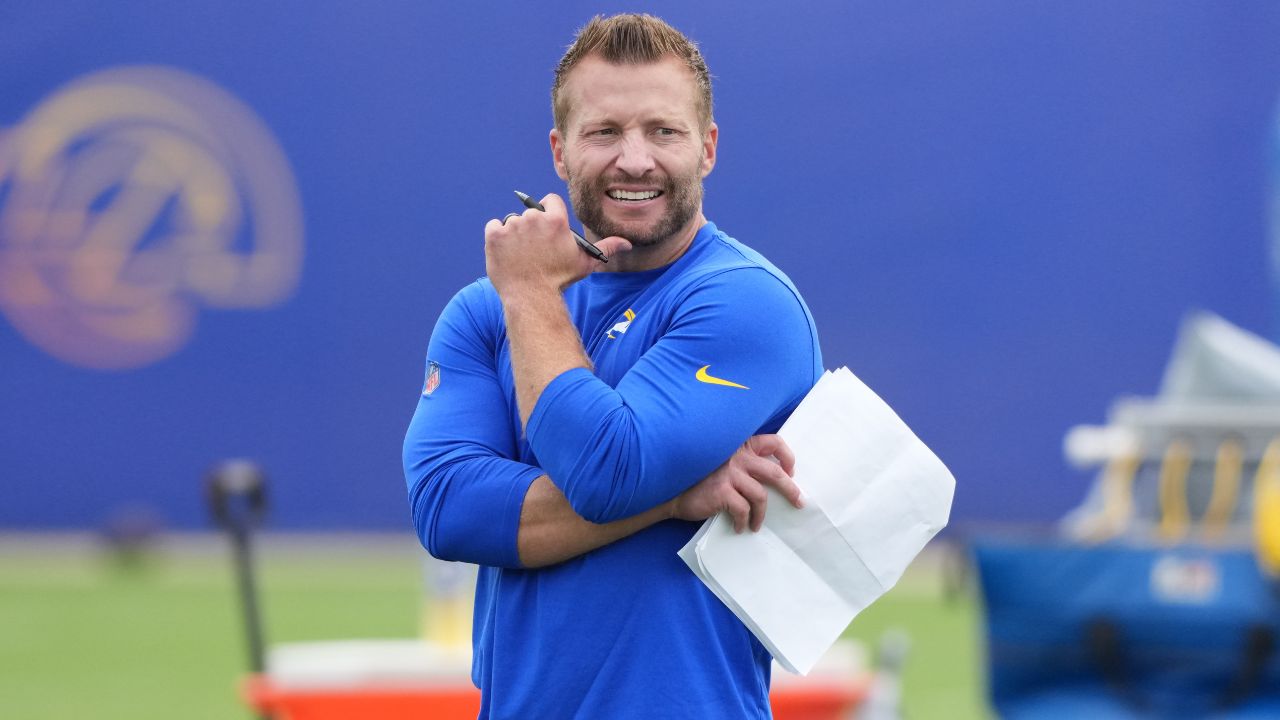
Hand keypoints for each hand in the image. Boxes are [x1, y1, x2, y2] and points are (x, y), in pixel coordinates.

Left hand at [484, 193, 630, 296]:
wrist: (531, 297)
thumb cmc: (560, 280)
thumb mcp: (586, 263)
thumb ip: (605, 248)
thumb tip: (627, 244)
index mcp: (555, 219)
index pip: (550, 201)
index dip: (549, 214)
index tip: (547, 228)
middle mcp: (533, 218)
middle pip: (530, 213)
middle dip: (531, 227)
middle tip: (534, 249)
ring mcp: (512, 226)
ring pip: (511, 222)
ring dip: (514, 234)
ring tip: (520, 255)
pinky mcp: (494, 235)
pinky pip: (493, 227)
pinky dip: (497, 238)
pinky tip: (505, 253)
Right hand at [670, 435, 802, 532]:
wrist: (670, 490)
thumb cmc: (697, 478)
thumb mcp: (721, 462)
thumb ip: (741, 463)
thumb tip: (772, 480)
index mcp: (739, 445)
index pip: (773, 441)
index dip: (787, 456)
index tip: (791, 471)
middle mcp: (737, 456)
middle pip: (775, 473)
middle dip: (791, 490)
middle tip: (798, 502)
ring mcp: (729, 474)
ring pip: (761, 496)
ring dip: (762, 514)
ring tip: (757, 524)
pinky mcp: (722, 491)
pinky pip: (744, 510)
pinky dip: (744, 521)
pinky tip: (740, 528)